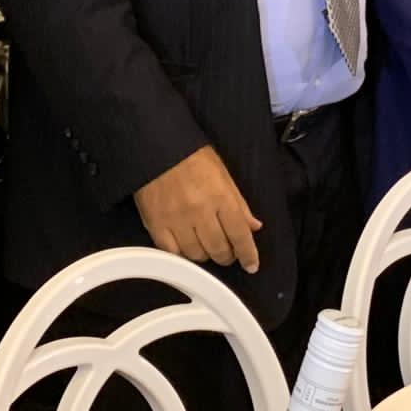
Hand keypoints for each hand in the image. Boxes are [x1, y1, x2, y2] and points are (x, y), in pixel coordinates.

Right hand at [134, 145, 262, 272]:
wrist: (156, 145)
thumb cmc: (191, 156)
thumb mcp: (223, 173)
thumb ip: (239, 203)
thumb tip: (253, 226)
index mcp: (220, 196)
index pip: (240, 234)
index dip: (248, 254)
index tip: (251, 264)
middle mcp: (200, 211)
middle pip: (219, 250)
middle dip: (227, 255)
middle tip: (227, 251)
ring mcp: (176, 220)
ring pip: (197, 255)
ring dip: (205, 255)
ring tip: (206, 245)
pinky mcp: (156, 224)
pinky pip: (173, 253)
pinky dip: (182, 254)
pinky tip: (186, 246)